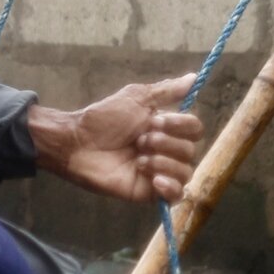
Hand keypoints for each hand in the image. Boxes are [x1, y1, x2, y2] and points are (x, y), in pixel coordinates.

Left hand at [28, 76, 204, 204]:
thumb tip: (194, 77)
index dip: (180, 125)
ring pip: (185, 172)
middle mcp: (166, 150)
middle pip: (190, 150)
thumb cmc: (103, 118)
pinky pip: (176, 196)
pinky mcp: (148, 192)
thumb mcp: (137, 98)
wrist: (79, 142)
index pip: (195, 129)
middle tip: (139, 141)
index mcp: (166, 128)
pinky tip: (155, 180)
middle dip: (165, 143)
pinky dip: (170, 187)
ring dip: (163, 162)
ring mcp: (158, 172)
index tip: (155, 121)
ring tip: (138, 159)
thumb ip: (167, 91)